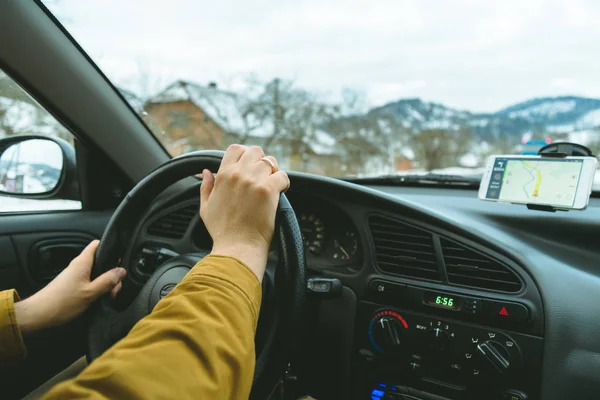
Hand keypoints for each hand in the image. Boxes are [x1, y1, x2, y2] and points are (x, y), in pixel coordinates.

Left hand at [14, 240, 125, 333]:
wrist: (39, 315)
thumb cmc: (62, 303)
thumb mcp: (90, 292)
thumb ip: (108, 281)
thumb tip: (121, 271)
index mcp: (82, 263)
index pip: (97, 244)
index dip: (110, 248)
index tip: (120, 259)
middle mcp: (78, 266)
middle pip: (100, 261)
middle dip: (111, 272)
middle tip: (114, 287)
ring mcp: (75, 275)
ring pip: (96, 273)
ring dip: (105, 282)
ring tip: (108, 295)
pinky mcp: (72, 285)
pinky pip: (90, 281)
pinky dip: (97, 288)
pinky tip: (99, 298)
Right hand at [200, 144, 289, 280]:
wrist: (237, 247)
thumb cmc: (222, 231)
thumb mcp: (205, 207)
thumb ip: (206, 187)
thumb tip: (206, 172)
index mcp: (223, 175)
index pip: (236, 149)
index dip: (246, 154)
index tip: (251, 165)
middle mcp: (238, 174)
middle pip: (256, 151)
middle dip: (262, 161)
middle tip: (264, 176)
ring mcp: (254, 180)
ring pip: (271, 161)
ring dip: (274, 171)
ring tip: (273, 184)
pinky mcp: (268, 190)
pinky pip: (282, 175)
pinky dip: (284, 182)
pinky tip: (281, 192)